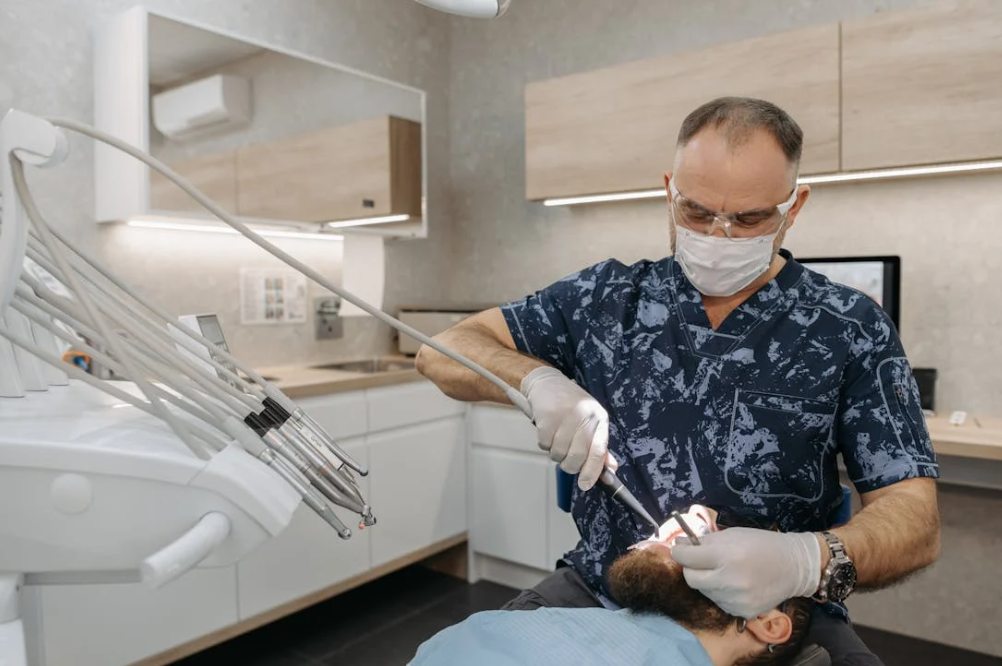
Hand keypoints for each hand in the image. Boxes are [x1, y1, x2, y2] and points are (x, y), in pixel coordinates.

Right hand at [520, 366, 612, 489]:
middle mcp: (584, 416)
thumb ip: (600, 445)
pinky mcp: (547, 417)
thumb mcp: (591, 421)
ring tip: (557, 440)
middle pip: (577, 457)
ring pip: (559, 454)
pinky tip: (548, 432)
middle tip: (566, 461)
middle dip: (570, 466)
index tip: (585, 485)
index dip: (593, 472)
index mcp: (599, 418)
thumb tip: (611, 470)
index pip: (599, 451)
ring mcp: (565, 416)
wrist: (548, 383)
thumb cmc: (572, 405)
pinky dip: (544, 445)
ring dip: (556, 454)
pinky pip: (544, 445)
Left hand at [670, 527, 821, 618]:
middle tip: (701, 561)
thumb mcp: (732, 535)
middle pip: (691, 579)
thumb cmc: (761, 544)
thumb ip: (704, 542)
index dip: (680, 552)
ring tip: (725, 572)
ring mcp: (736, 600)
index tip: (681, 549)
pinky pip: (720, 603)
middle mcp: (730, 581)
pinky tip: (735, 584)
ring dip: (708, 581)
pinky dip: (721, 593)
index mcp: (726, 556)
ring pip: (705, 592)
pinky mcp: (743, 612)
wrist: (794, 566)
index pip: (686, 558)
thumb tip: (679, 545)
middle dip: (691, 569)